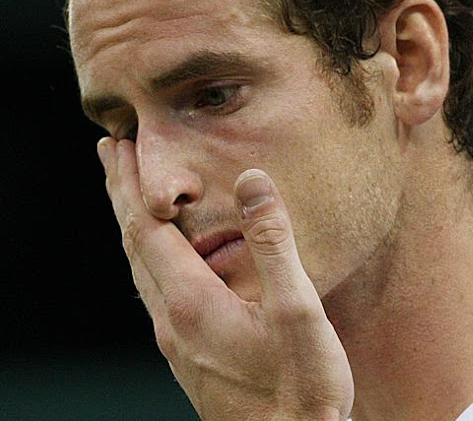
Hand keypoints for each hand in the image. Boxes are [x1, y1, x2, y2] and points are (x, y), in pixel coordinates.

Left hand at [98, 137, 353, 420]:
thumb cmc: (301, 388)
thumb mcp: (297, 310)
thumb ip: (273, 242)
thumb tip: (252, 180)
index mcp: (190, 301)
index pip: (145, 226)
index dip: (130, 182)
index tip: (120, 144)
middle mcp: (171, 319)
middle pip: (132, 242)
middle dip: (120, 192)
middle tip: (110, 152)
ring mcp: (175, 340)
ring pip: (139, 267)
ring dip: (130, 221)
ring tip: (127, 194)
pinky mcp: (188, 354)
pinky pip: (152, 289)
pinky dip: (146, 252)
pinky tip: (158, 256)